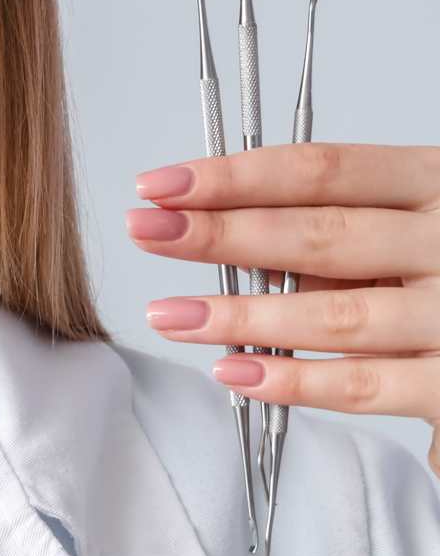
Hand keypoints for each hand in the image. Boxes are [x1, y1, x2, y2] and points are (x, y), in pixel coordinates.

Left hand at [126, 141, 439, 478]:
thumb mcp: (420, 221)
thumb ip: (345, 229)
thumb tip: (231, 235)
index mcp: (439, 182)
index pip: (321, 170)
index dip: (233, 175)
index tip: (159, 184)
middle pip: (318, 234)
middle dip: (218, 234)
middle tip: (144, 234)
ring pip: (335, 315)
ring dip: (239, 316)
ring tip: (166, 315)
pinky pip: (368, 385)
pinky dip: (295, 382)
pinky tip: (235, 371)